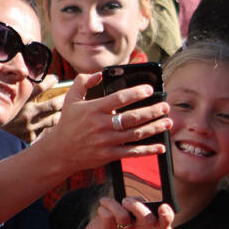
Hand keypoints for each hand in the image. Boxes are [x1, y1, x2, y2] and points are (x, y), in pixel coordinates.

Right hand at [2, 75, 64, 143]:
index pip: (41, 87)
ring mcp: (30, 126)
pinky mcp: (29, 136)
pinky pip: (45, 131)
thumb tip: (19, 58)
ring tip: (68, 108)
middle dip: (64, 98)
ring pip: (53, 119)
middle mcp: (28, 113)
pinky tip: (59, 124)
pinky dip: (52, 127)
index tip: (56, 78)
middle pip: (53, 104)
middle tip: (70, 93)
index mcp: (21, 100)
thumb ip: (11, 75)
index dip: (51, 81)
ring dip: (62, 113)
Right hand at [47, 73, 171, 173]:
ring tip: (168, 122)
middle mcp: (102, 125)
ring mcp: (106, 141)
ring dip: (155, 128)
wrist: (60, 152)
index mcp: (94, 109)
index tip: (150, 89)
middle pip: (133, 117)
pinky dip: (148, 150)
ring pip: (136, 134)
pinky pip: (133, 152)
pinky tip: (161, 146)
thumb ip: (84, 82)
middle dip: (152, 111)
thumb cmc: (68, 123)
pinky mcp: (110, 155)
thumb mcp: (71, 98)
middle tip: (165, 106)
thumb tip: (100, 73)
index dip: (136, 93)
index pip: (119, 98)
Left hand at [79, 197, 167, 228]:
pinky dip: (103, 207)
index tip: (163, 207)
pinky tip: (101, 210)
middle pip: (148, 220)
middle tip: (125, 201)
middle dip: (136, 206)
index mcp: (145, 225)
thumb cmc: (115, 222)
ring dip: (113, 204)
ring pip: (123, 216)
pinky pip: (108, 216)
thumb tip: (141, 200)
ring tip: (107, 203)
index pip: (164, 223)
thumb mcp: (129, 214)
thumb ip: (139, 206)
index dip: (167, 216)